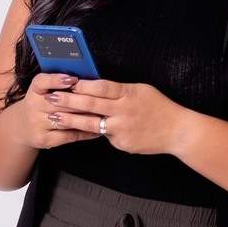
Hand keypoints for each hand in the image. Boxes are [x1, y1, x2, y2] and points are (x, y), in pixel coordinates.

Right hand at [15, 72, 100, 149]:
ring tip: (104, 114)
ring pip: (67, 120)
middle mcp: (33, 106)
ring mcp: (37, 124)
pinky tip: (97, 130)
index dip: (57, 80)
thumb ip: (59, 84)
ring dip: (87, 117)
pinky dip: (85, 133)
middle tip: (101, 98)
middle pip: (61, 102)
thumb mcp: (44, 90)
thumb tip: (85, 79)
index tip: (73, 79)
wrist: (23, 127)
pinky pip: (69, 136)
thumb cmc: (41, 104)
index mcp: (34, 90)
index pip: (42, 82)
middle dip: (83, 100)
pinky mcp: (44, 139)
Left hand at [45, 79, 190, 155]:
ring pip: (90, 124)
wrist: (176, 131)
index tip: (67, 82)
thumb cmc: (158, 107)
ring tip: (54, 116)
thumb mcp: (141, 90)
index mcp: (128, 94)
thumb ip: (120, 90)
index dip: (82, 85)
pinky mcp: (122, 144)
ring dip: (70, 120)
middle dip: (68, 101)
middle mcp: (123, 112)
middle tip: (51, 98)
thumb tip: (96, 86)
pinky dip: (94, 132)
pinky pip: (104, 136)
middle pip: (91, 105)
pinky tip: (78, 130)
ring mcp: (122, 129)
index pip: (101, 87)